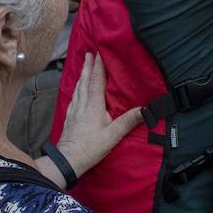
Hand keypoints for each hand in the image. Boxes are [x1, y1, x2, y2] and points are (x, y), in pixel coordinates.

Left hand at [53, 54, 141, 177]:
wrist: (67, 160)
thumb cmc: (90, 148)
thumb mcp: (112, 136)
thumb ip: (128, 121)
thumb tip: (145, 109)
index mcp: (93, 105)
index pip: (97, 81)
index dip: (99, 66)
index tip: (100, 52)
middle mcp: (82, 104)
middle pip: (85, 81)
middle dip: (88, 66)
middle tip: (89, 53)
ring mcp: (74, 110)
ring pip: (78, 88)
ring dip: (82, 75)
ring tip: (84, 66)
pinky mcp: (70, 117)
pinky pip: (74, 97)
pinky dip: (77, 88)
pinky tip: (77, 90)